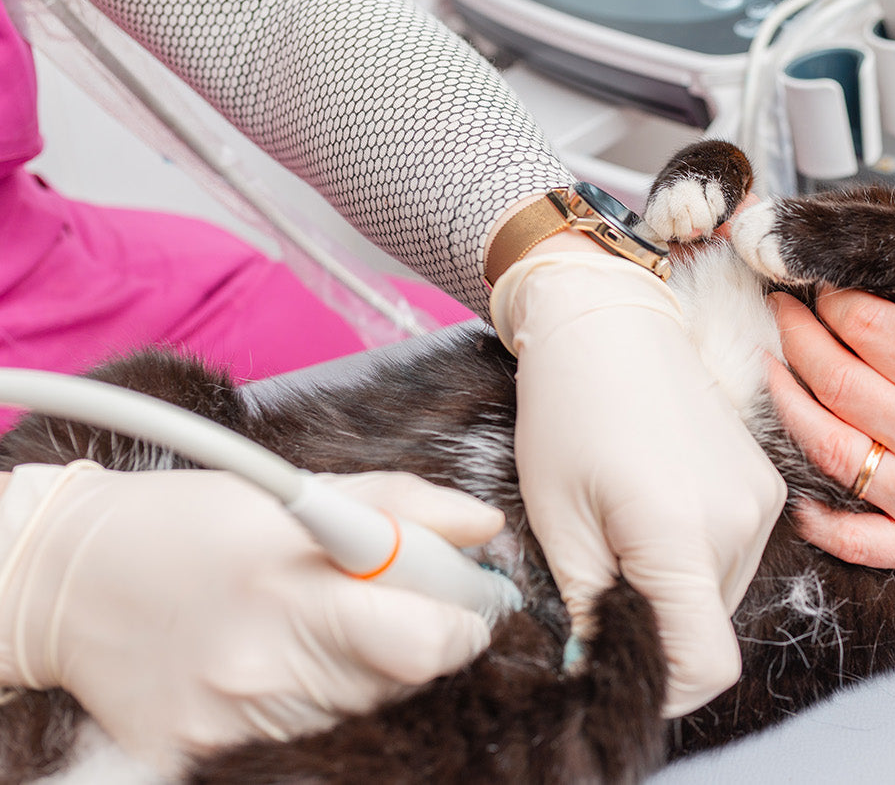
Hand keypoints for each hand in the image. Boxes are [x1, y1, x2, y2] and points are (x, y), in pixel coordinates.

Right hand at [0, 464, 503, 773]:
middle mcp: (265, 666)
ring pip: (357, 706)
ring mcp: (233, 721)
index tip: (463, 598)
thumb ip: (404, 505)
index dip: (465, 620)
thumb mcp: (294, 487)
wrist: (62, 579)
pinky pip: (301, 732)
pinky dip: (306, 696)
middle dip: (417, 636)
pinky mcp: (202, 754)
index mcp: (295, 589)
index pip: (430, 641)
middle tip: (379, 599)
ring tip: (306, 619)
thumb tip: (485, 527)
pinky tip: (267, 656)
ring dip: (360, 666)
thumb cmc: (187, 522)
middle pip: (404, 678)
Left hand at [491, 252, 784, 717]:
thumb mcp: (556, 517)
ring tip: (624, 538)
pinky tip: (653, 515)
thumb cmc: (569, 409)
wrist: (612, 322)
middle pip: (710, 631)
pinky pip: (735, 557)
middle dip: (658, 632)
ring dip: (676, 594)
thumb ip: (585, 607)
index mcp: (679, 532)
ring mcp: (762, 502)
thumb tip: (596, 668)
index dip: (660, 687)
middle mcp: (739, 522)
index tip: (616, 669)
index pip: (704, 663)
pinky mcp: (768, 486)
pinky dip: (695, 561)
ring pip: (723, 596)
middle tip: (602, 587)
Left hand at [768, 290, 894, 573]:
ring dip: (788, 404)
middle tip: (780, 313)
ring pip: (830, 449)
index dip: (832, 303)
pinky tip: (792, 488)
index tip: (816, 288)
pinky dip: (816, 517)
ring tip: (772, 371)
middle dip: (797, 337)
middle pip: (839, 381)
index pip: (873, 331)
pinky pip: (854, 538)